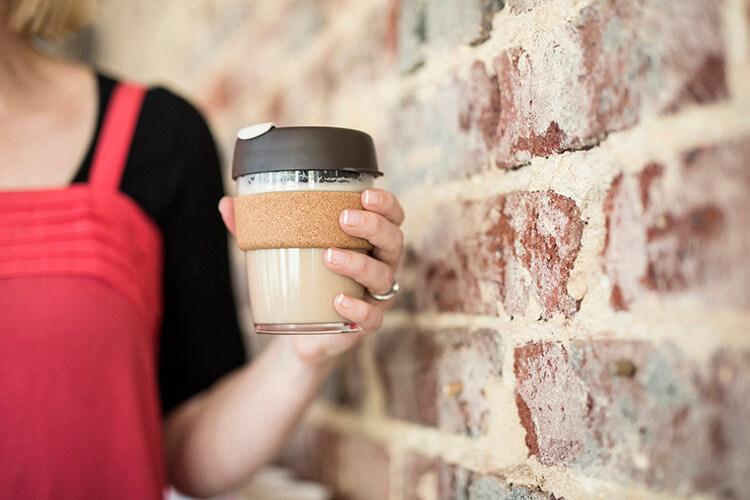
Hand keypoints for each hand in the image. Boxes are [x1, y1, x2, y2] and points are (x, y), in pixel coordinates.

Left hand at [219, 188, 404, 366]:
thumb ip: (257, 228)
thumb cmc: (300, 278)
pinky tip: (338, 300)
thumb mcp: (281, 250)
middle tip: (344, 219)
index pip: (392, 216)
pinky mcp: (366, 323)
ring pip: (383, 277)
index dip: (386, 204)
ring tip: (329, 256)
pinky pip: (372, 317)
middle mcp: (381, 265)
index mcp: (369, 241)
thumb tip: (227, 204)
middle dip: (374, 226)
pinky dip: (358, 308)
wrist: (302, 330)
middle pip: (394, 241)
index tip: (365, 194)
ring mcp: (376, 296)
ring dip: (360, 264)